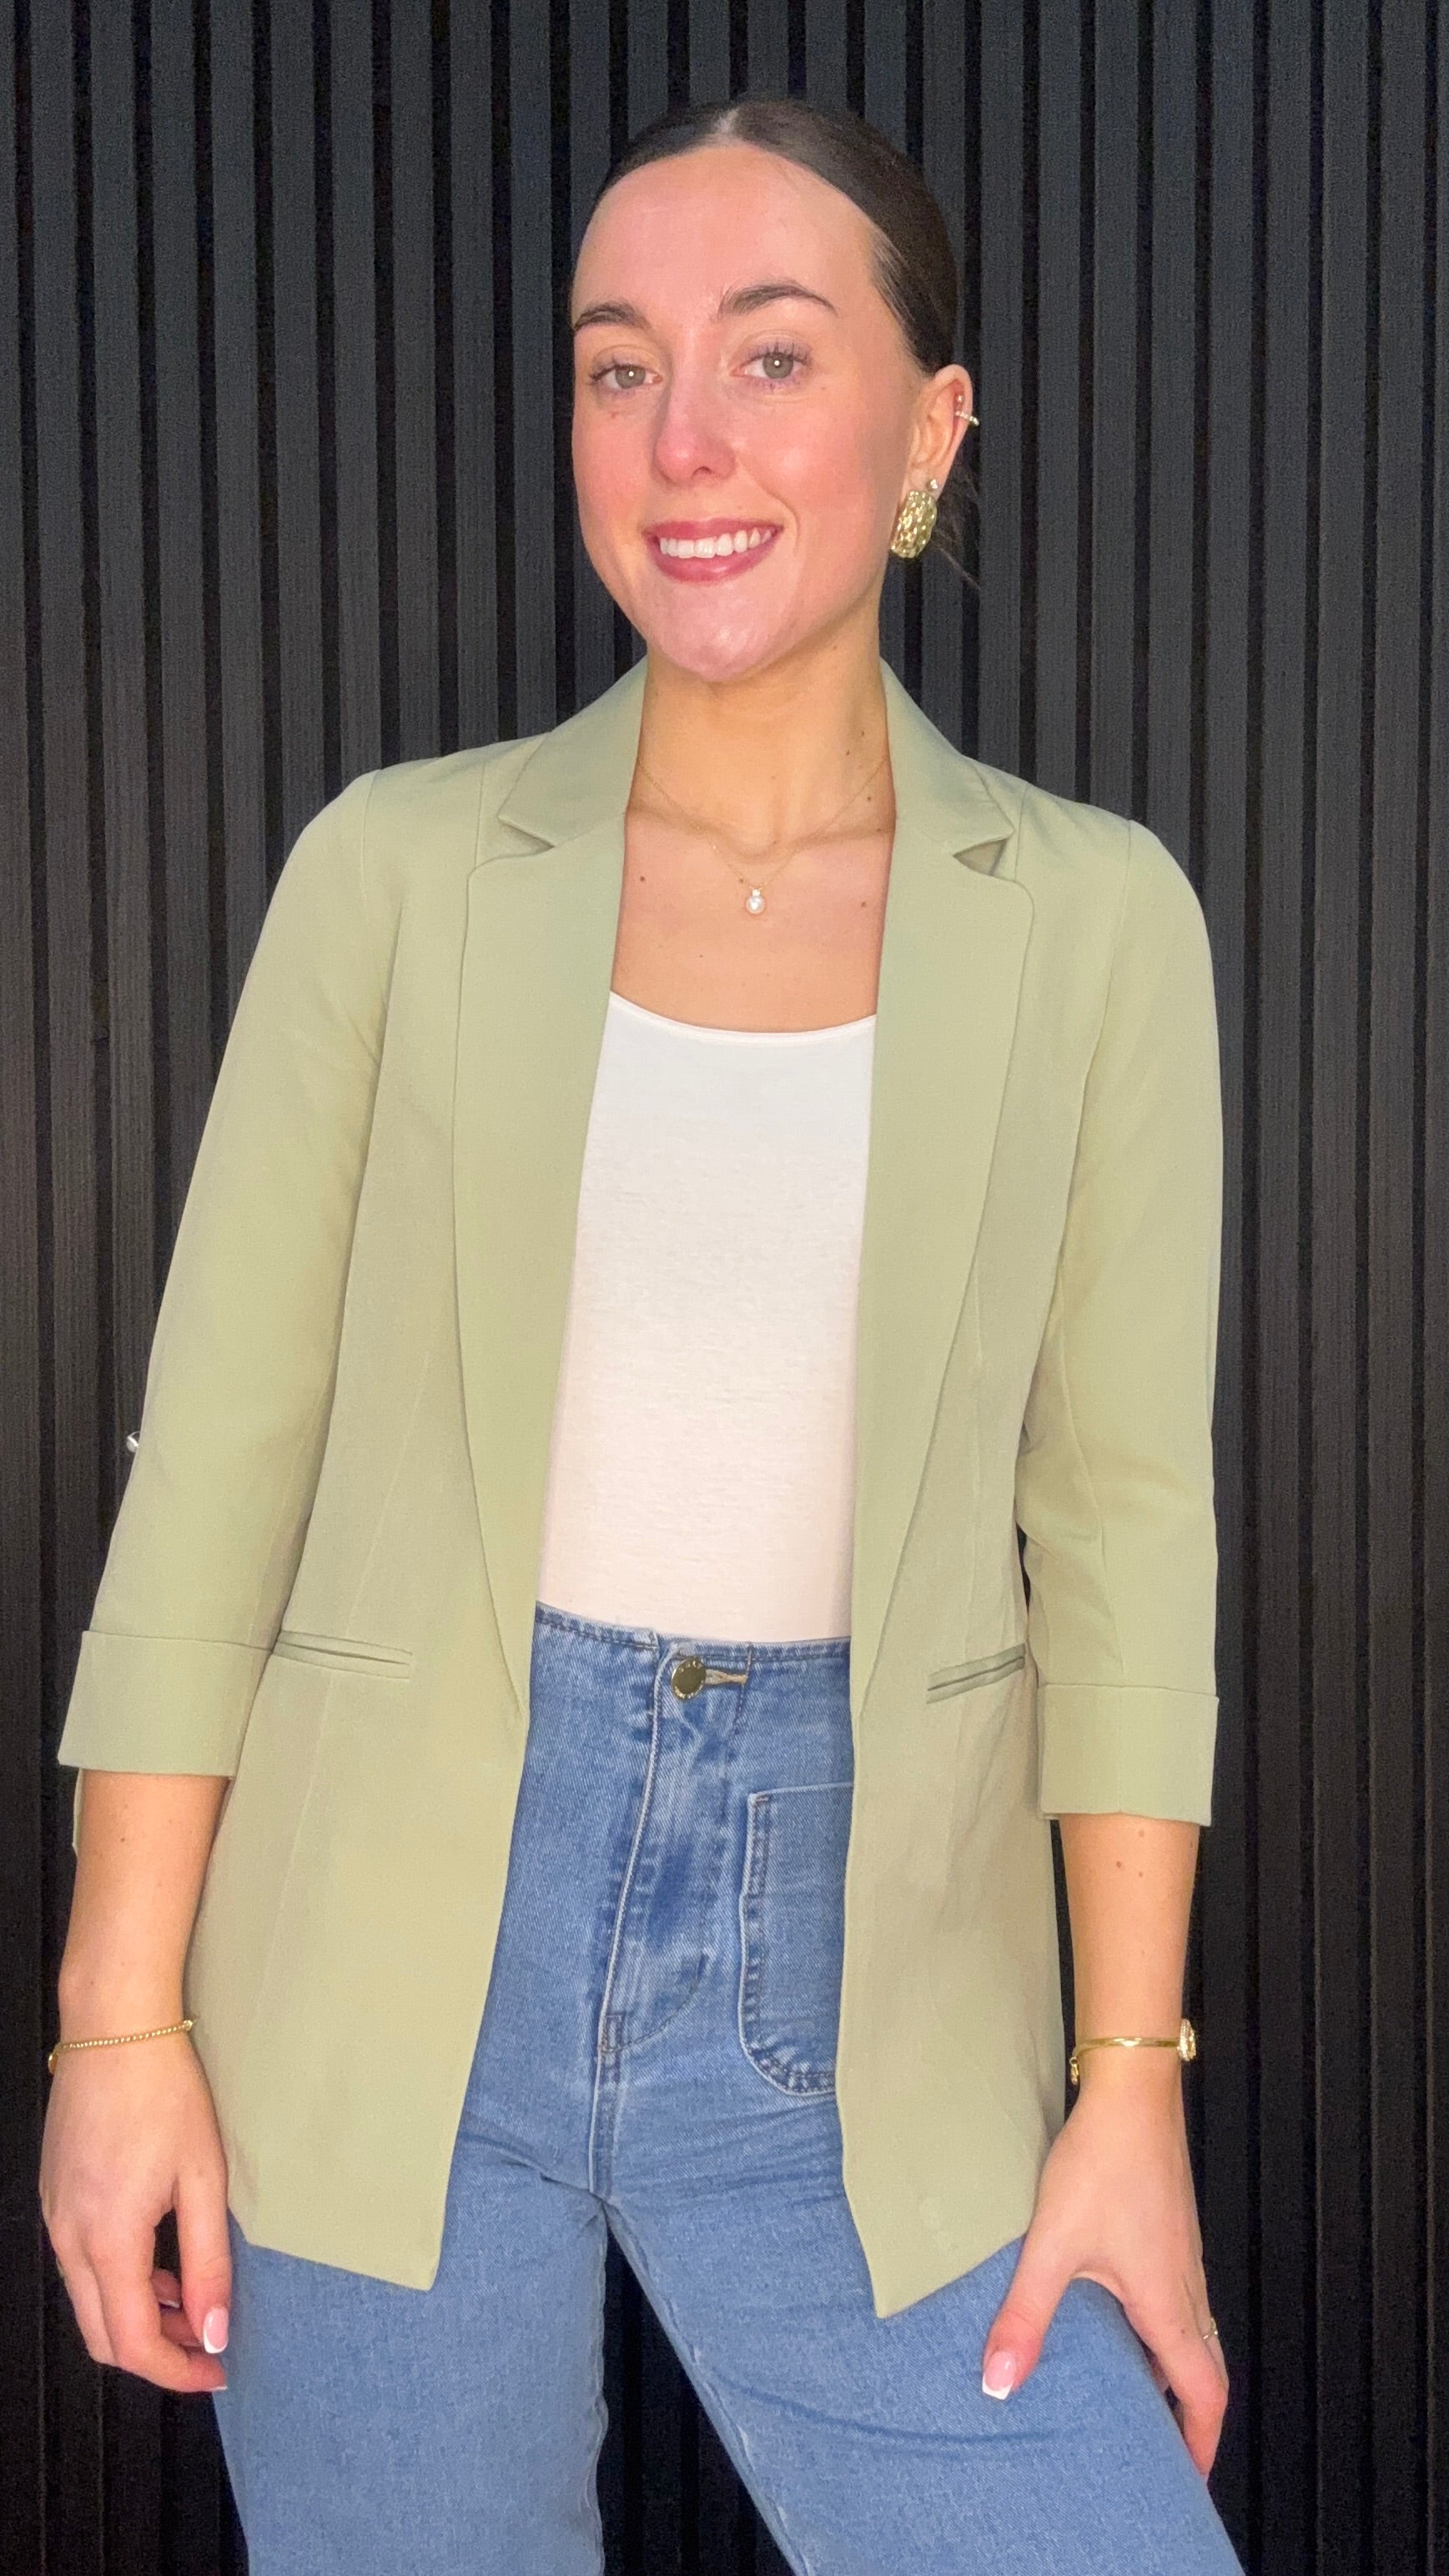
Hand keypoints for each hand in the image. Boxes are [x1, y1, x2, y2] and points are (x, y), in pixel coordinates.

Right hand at [39, 2033, 230, 2394]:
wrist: (115, 2029)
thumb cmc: (167, 2094)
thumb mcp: (203, 2180)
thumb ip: (208, 2264)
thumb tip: (213, 2333)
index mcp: (107, 2239)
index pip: (131, 2342)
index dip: (175, 2371)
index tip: (216, 2369)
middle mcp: (67, 2238)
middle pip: (101, 2335)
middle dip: (155, 2353)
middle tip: (206, 2344)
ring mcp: (53, 2217)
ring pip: (88, 2302)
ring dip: (136, 2316)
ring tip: (188, 2298)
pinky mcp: (53, 2196)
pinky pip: (78, 2264)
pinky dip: (117, 2280)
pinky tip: (156, 2258)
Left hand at [979, 2056, 1228, 2474]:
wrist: (1132, 2094)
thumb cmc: (1102, 2166)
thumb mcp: (1053, 2247)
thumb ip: (1026, 2316)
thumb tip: (1000, 2385)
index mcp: (1168, 2305)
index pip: (1204, 2392)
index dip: (1199, 2441)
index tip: (1187, 2478)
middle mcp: (1186, 2286)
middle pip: (1205, 2368)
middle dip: (1189, 2414)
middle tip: (1163, 2447)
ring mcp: (1181, 2255)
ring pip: (1192, 2331)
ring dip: (1174, 2369)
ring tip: (1138, 2395)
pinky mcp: (1168, 2229)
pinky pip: (1178, 2298)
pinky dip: (1162, 2329)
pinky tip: (1120, 2320)